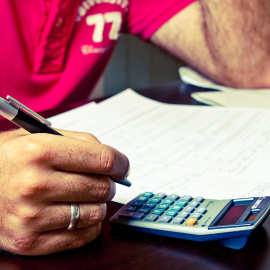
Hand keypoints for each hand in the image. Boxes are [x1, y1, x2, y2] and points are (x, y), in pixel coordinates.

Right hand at [0, 128, 128, 255]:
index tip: (123, 167)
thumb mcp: (41, 138)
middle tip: (98, 180)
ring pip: (96, 213)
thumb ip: (83, 143)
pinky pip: (83, 236)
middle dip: (108, 183)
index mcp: (39, 151)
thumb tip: (117, 162)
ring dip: (97, 204)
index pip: (103, 160)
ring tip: (82, 196)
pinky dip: (88, 224)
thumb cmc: (13, 159)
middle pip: (102, 187)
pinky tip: (76, 212)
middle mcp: (34, 184)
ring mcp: (31, 216)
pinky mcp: (29, 241)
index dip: (121, 163)